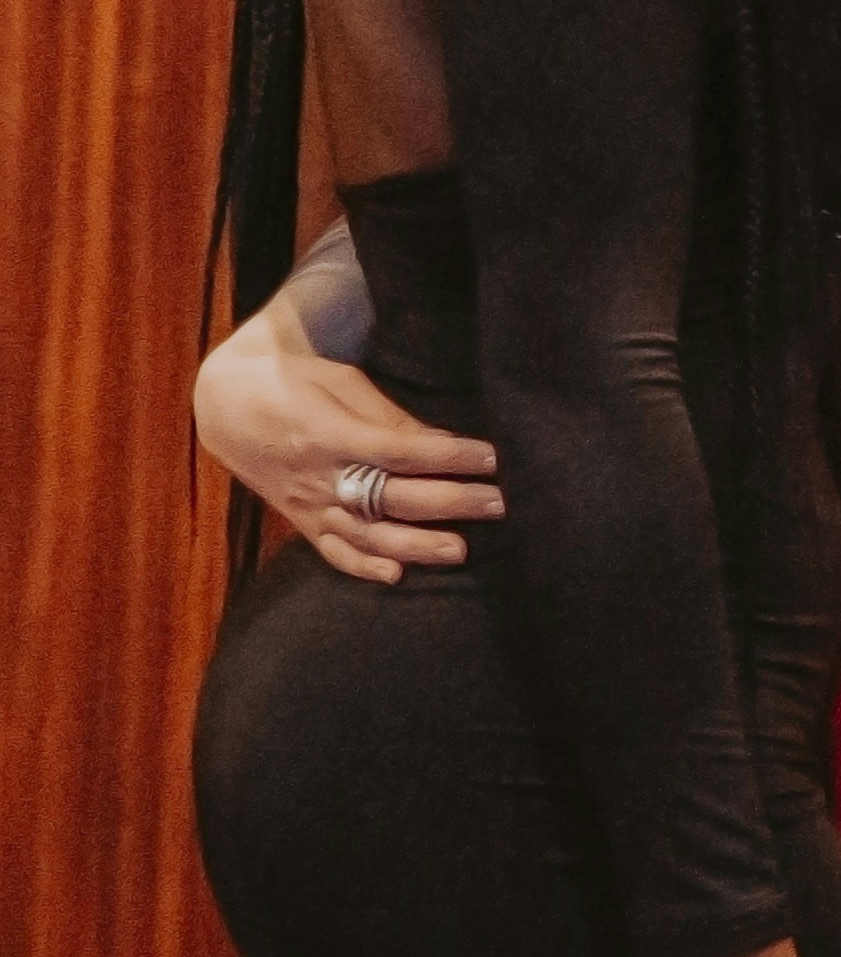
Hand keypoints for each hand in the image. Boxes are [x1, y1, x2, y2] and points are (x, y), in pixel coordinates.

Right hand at [197, 342, 495, 582]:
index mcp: (328, 432)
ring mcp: (308, 503)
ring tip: (462, 550)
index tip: (493, 457)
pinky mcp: (300, 521)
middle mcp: (319, 475)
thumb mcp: (340, 383)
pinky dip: (362, 567)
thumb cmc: (295, 381)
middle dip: (452, 501)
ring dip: (417, 544)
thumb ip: (388, 417)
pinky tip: (396, 575)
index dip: (449, 456)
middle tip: (501, 503)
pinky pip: (331, 551)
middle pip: (392, 496)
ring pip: (366, 534)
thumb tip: (442, 443)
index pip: (399, 450)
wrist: (224, 403)